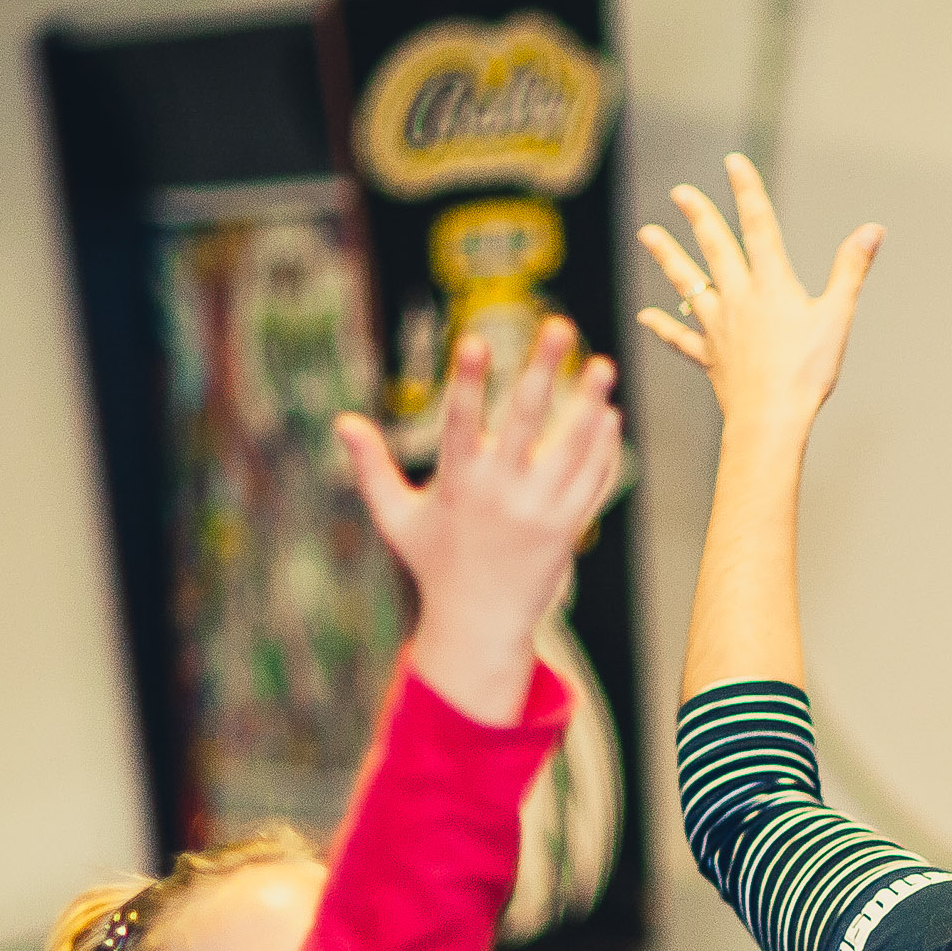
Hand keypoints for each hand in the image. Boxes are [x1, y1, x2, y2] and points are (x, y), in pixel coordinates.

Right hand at [333, 316, 623, 725]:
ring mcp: (541, 512)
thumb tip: (341, 420)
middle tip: (559, 325)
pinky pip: (594, 481)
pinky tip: (609, 414)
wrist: (479, 625)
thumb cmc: (433, 564)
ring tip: (604, 363)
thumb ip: (371, 467)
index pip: (461, 422)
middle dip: (542, 371)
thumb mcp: (395, 518)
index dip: (467, 380)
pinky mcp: (569, 529)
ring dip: (590, 404)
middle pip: (527, 421)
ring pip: (573, 449)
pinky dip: (604, 449)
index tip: (474, 339)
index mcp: (458, 486)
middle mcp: (502, 495)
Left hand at [635, 154, 883, 427]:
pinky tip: (646, 317)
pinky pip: (681, 338)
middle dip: (698, 216)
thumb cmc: (806, 372)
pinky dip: (664, 327)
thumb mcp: (837, 318)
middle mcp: (738, 298)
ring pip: (687, 283)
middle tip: (680, 192)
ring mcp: (718, 327)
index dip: (747, 191)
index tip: (733, 162)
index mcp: (771, 284)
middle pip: (714, 248)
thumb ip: (850, 270)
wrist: (770, 419)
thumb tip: (872, 230)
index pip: (758, 226)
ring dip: (668, 257)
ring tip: (647, 234)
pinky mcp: (710, 357)